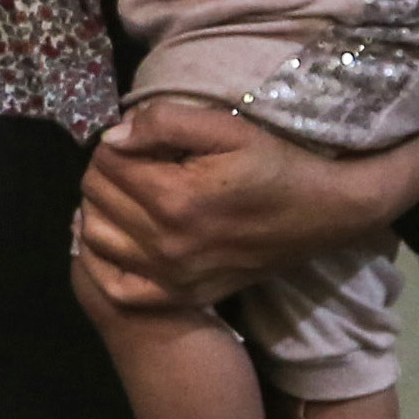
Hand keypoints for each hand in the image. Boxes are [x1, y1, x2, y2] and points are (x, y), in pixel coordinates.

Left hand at [74, 99, 418, 310]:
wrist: (325, 214)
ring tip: (125, 194)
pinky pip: (115, 288)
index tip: (139, 139)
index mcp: (174, 198)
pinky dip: (102, 262)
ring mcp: (171, 277)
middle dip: (104, 172)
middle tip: (133, 162)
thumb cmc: (277, 164)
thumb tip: (112, 137)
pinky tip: (117, 239)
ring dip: (98, 211)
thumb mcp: (227, 128)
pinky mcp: (181, 296)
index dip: (114, 143)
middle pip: (95, 198)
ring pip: (94, 239)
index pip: (105, 162)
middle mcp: (165, 244)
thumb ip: (165, 123)